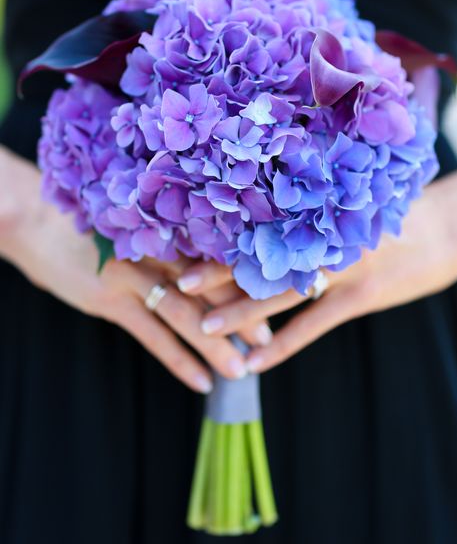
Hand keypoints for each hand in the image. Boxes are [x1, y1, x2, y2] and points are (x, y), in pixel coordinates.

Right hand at [0, 147, 268, 392]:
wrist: (36, 222)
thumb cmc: (91, 223)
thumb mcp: (134, 223)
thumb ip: (168, 238)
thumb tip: (208, 262)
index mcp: (167, 227)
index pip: (217, 255)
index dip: (245, 279)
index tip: (272, 297)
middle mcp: (156, 247)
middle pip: (209, 286)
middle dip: (241, 315)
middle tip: (267, 340)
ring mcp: (133, 273)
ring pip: (185, 314)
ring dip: (215, 345)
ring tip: (241, 370)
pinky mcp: (110, 298)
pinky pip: (152, 335)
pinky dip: (178, 360)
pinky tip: (200, 382)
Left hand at [176, 168, 456, 372]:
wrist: (453, 226)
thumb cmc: (401, 209)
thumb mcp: (355, 200)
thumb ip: (316, 209)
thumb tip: (273, 213)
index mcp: (319, 208)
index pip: (258, 221)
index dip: (221, 232)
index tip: (185, 238)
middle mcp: (323, 235)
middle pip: (259, 256)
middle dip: (216, 272)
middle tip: (176, 284)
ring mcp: (342, 265)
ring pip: (280, 292)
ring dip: (240, 313)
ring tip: (203, 329)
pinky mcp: (362, 296)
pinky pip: (313, 324)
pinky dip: (284, 344)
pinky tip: (257, 362)